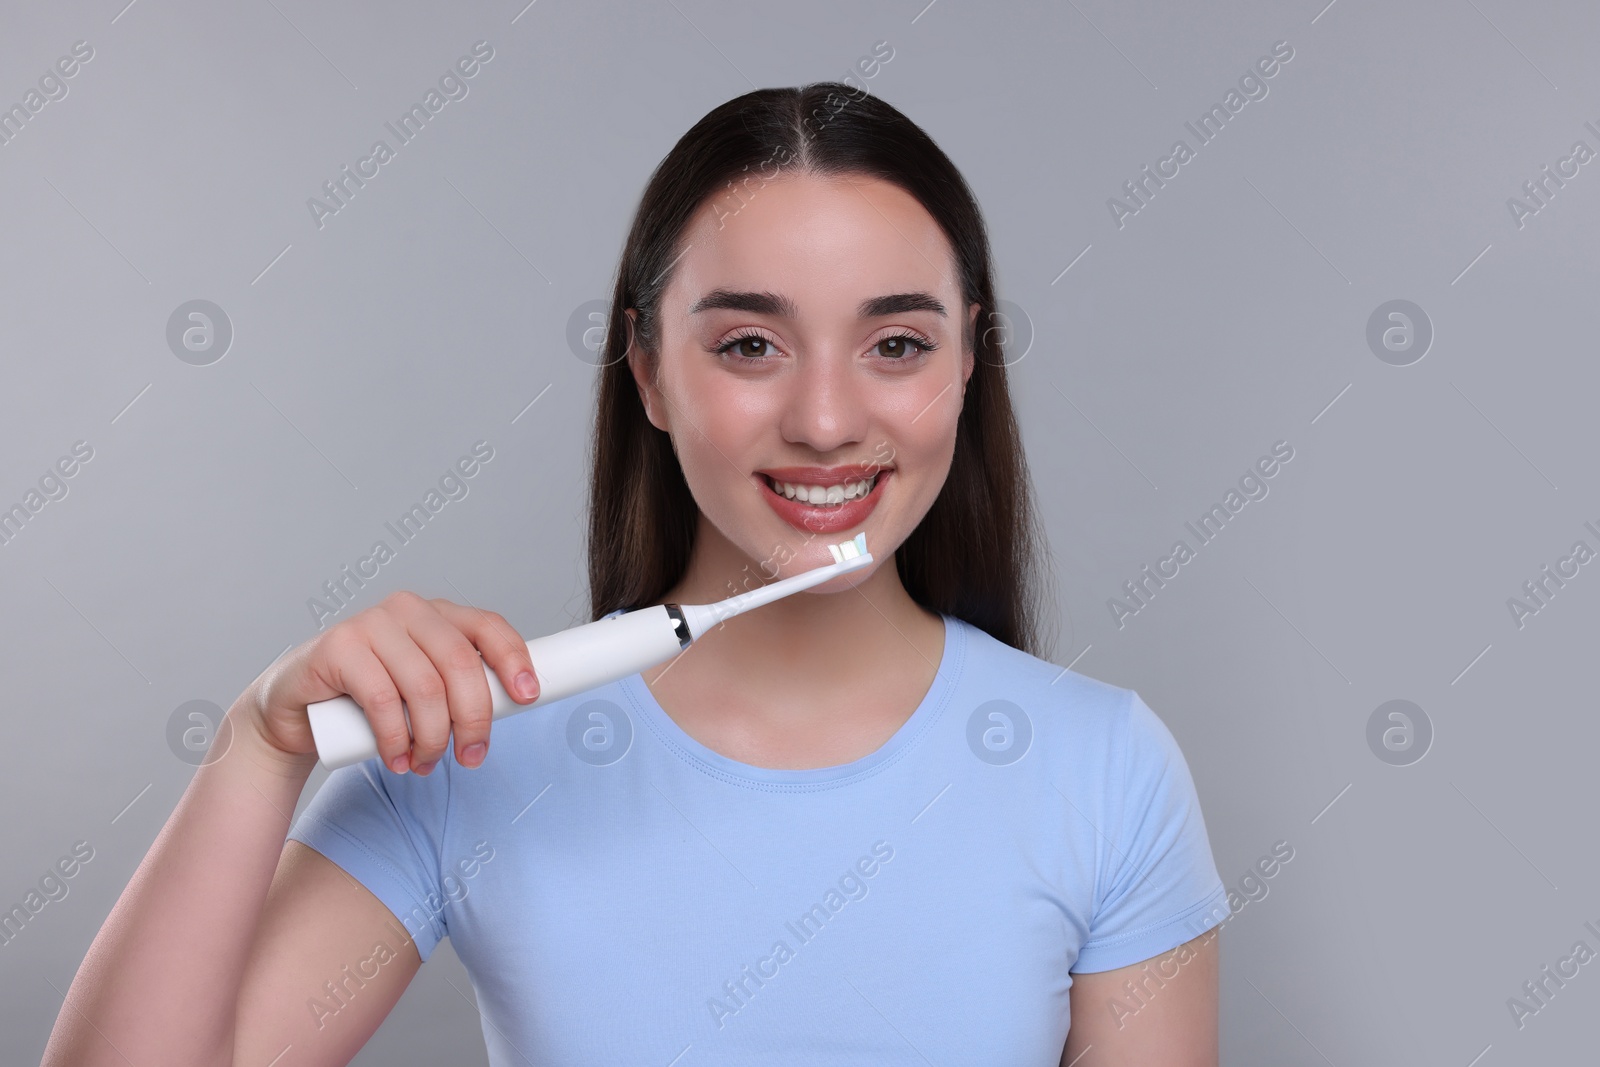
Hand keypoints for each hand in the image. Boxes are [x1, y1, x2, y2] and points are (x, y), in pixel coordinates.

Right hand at [244, 592, 539, 773]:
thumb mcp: (423, 690)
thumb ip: (460, 688)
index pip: (487, 627)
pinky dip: (396, 739)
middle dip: (474, 719)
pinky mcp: (338, 647)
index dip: (514, 659)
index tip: (528, 696)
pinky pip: (383, 700)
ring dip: (432, 738)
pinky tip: (396, 759)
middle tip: (471, 757)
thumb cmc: (370, 700)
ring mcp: (370, 624)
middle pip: (460, 664)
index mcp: (437, 614)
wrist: (297, 709)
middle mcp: (407, 611)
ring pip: (425, 688)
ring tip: (425, 765)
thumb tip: (514, 704)